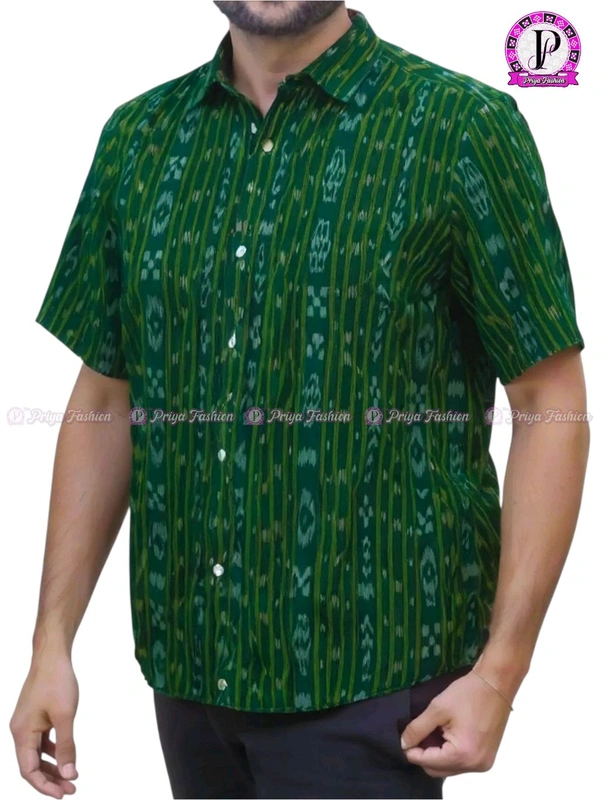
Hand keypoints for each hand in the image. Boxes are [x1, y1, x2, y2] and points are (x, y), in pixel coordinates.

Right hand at [10, 655, 78, 796]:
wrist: (52, 654)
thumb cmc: (57, 681)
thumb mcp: (65, 716)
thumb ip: (67, 747)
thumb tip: (69, 775)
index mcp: (22, 733)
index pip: (28, 770)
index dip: (44, 786)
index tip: (63, 794)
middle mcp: (20, 730)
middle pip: (31, 765)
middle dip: (50, 779)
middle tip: (72, 789)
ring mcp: (27, 723)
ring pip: (37, 754)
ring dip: (52, 767)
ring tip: (71, 777)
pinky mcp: (35, 716)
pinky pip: (41, 741)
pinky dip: (52, 751)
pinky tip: (65, 756)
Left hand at [399, 669, 512, 777]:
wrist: (496, 684)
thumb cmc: (467, 694)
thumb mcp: (437, 709)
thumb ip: (417, 729)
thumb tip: (403, 744)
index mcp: (463, 755)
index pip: (428, 763)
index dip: (412, 752)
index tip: (402, 739)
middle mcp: (475, 766)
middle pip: (439, 770)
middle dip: (424, 754)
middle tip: (417, 734)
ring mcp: (483, 763)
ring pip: (449, 767)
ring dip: (437, 754)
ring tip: (432, 731)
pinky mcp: (487, 757)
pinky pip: (461, 762)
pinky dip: (450, 753)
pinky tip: (445, 734)